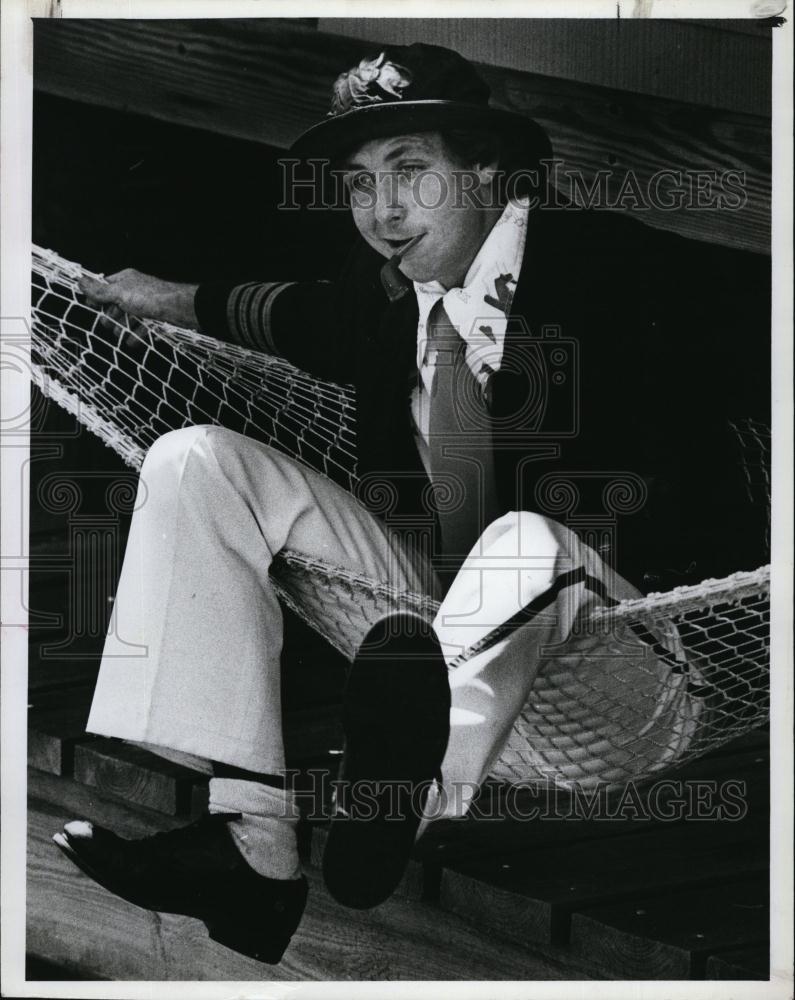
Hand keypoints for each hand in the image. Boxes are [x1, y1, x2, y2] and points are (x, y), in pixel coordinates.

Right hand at [79, 268, 198, 328]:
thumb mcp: (119, 293)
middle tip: (108, 324)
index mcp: (125, 280)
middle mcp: (135, 291)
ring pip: (129, 318)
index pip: (105, 287)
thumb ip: (100, 290)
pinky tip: (132, 342)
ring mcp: (146, 306)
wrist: (181, 309)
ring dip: (123, 328)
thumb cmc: (150, 297)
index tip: (91, 307)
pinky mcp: (156, 319)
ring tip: (121, 335)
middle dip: (111, 316)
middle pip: (116, 305)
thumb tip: (80, 280)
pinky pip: (143, 328)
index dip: (97, 298)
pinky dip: (137, 335)